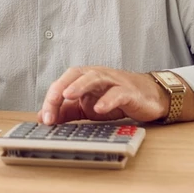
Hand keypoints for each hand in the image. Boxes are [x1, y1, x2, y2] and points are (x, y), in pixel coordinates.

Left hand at [37, 66, 168, 124]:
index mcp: (84, 79)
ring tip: (68, 95)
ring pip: (95, 78)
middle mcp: (97, 76)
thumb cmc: (116, 99)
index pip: (62, 83)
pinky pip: (118, 93)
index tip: (45, 118)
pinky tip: (100, 109)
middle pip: (75, 74)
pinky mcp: (129, 92)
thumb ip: (67, 111)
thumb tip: (44, 117)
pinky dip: (108, 100)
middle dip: (60, 88)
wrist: (149, 97)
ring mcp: (113, 82)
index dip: (51, 99)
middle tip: (51, 104)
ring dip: (80, 85)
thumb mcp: (87, 107)